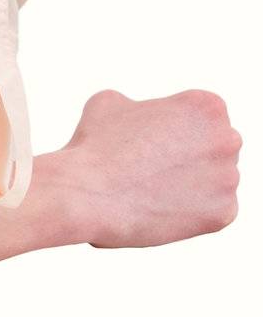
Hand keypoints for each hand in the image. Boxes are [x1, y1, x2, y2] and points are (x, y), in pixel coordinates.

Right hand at [57, 88, 240, 246]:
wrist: (86, 194)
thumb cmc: (94, 146)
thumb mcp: (112, 103)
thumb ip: (142, 106)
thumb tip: (144, 116)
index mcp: (207, 106)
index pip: (200, 118)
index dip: (169, 129)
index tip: (145, 140)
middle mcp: (228, 139)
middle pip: (213, 147)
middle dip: (186, 156)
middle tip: (147, 166)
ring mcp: (230, 179)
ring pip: (213, 181)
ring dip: (187, 184)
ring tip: (146, 189)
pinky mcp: (224, 213)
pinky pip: (211, 211)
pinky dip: (187, 212)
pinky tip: (156, 207)